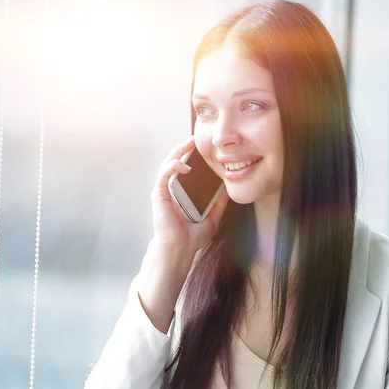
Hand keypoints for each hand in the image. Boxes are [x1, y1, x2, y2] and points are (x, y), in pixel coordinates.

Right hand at [150, 136, 228, 273]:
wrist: (179, 251)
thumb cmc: (192, 237)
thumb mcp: (213, 217)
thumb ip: (219, 203)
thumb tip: (228, 189)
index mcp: (181, 193)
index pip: (186, 169)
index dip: (193, 156)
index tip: (205, 147)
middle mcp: (170, 189)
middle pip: (176, 162)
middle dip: (185, 148)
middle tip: (197, 138)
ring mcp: (163, 191)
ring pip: (168, 164)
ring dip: (178, 152)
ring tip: (190, 143)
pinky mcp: (159, 195)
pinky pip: (164, 175)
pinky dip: (172, 166)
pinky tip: (183, 164)